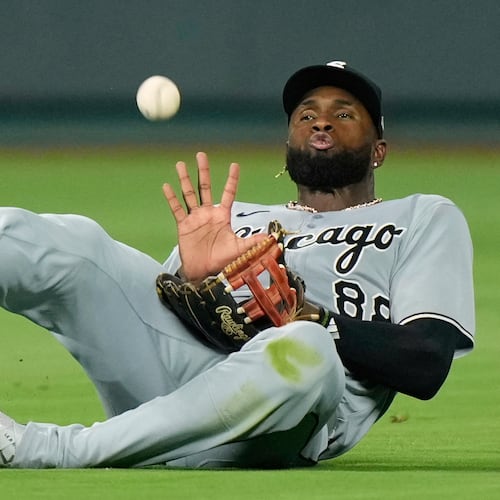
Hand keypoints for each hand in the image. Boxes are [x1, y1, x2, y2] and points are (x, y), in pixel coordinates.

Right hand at [163, 152, 266, 282]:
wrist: (204, 272)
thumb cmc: (222, 260)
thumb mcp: (240, 249)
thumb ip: (253, 241)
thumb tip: (271, 237)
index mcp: (222, 215)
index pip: (228, 193)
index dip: (231, 180)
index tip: (235, 165)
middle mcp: (208, 213)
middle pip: (205, 188)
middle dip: (203, 172)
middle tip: (201, 154)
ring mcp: (195, 218)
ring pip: (189, 194)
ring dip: (185, 179)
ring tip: (180, 164)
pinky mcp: (184, 225)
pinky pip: (177, 209)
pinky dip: (172, 198)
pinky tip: (166, 186)